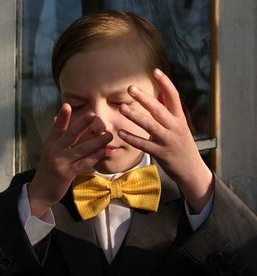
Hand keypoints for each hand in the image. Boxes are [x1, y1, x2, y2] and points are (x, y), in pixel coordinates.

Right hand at [28, 103, 112, 217]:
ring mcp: (60, 163)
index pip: (56, 128)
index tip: (67, 105)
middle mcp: (53, 151)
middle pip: (69, 135)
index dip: (62, 117)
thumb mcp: (48, 152)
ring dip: (96, 142)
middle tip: (94, 115)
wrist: (40, 192)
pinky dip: (96, 157)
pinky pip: (84, 163)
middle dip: (82, 125)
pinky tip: (105, 152)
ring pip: (81, 150)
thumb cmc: (47, 171)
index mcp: (49, 144)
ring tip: (109, 136)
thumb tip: (56, 117)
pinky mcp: (67, 174)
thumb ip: (55, 136)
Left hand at [118, 69, 212, 212]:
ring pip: (150, 126)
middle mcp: (175, 127)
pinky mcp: (161, 153)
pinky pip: (144, 145)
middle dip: (144, 98)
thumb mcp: (179, 124)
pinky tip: (120, 133)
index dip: (165, 83)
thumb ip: (169, 109)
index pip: (173, 96)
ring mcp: (168, 140)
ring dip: (135, 117)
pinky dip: (132, 138)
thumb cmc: (181, 143)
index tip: (155, 71)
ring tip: (122, 109)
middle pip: (159, 109)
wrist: (191, 169)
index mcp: (179, 117)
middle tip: (130, 88)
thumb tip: (160, 91)